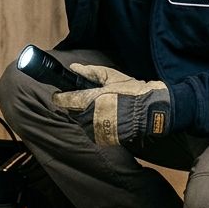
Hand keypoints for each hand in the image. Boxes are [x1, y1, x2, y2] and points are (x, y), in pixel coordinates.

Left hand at [53, 64, 171, 146]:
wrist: (148, 112)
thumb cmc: (131, 92)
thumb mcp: (111, 76)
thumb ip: (90, 72)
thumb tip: (73, 68)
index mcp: (89, 100)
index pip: (64, 100)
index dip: (60, 97)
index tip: (59, 95)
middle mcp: (89, 117)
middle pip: (72, 112)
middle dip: (77, 106)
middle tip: (92, 99)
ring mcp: (95, 129)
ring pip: (81, 122)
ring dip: (86, 116)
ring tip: (102, 109)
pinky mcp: (101, 139)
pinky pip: (91, 131)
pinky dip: (95, 126)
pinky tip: (107, 118)